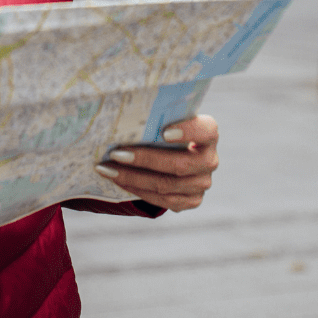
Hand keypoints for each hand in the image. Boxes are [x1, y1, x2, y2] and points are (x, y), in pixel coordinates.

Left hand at [95, 115, 218, 211]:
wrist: (174, 154)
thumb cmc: (165, 131)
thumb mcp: (166, 120)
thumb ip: (156, 118)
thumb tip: (125, 117)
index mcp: (209, 134)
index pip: (206, 131)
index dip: (188, 131)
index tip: (163, 131)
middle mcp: (210, 160)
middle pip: (179, 164)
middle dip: (144, 159)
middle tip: (116, 153)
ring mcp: (202, 183)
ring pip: (166, 185)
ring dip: (133, 178)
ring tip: (108, 169)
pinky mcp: (192, 200)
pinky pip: (163, 200)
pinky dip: (137, 190)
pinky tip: (118, 180)